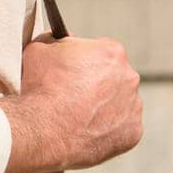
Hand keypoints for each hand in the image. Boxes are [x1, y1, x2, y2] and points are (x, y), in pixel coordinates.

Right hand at [0, 32, 143, 172]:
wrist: (44, 130)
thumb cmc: (41, 88)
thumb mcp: (39, 50)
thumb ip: (54, 41)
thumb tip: (57, 40)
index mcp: (111, 52)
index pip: (101, 51)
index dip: (83, 61)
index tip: (72, 71)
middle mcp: (129, 77)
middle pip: (115, 77)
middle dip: (98, 83)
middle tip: (74, 94)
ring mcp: (133, 106)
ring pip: (120, 103)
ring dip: (104, 106)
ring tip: (78, 115)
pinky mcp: (132, 132)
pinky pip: (122, 128)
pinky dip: (107, 129)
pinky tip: (86, 130)